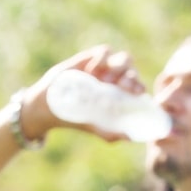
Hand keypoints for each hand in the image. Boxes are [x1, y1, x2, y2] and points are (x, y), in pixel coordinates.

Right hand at [25, 45, 145, 141]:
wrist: (50, 107)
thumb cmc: (76, 118)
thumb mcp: (95, 127)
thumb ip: (110, 132)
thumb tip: (129, 138)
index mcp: (120, 96)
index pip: (137, 86)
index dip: (139, 86)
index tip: (137, 92)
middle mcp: (115, 80)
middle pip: (133, 71)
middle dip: (131, 77)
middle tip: (122, 86)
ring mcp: (104, 68)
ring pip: (123, 59)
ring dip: (119, 67)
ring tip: (105, 80)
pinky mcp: (90, 58)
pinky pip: (105, 51)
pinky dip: (103, 59)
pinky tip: (92, 71)